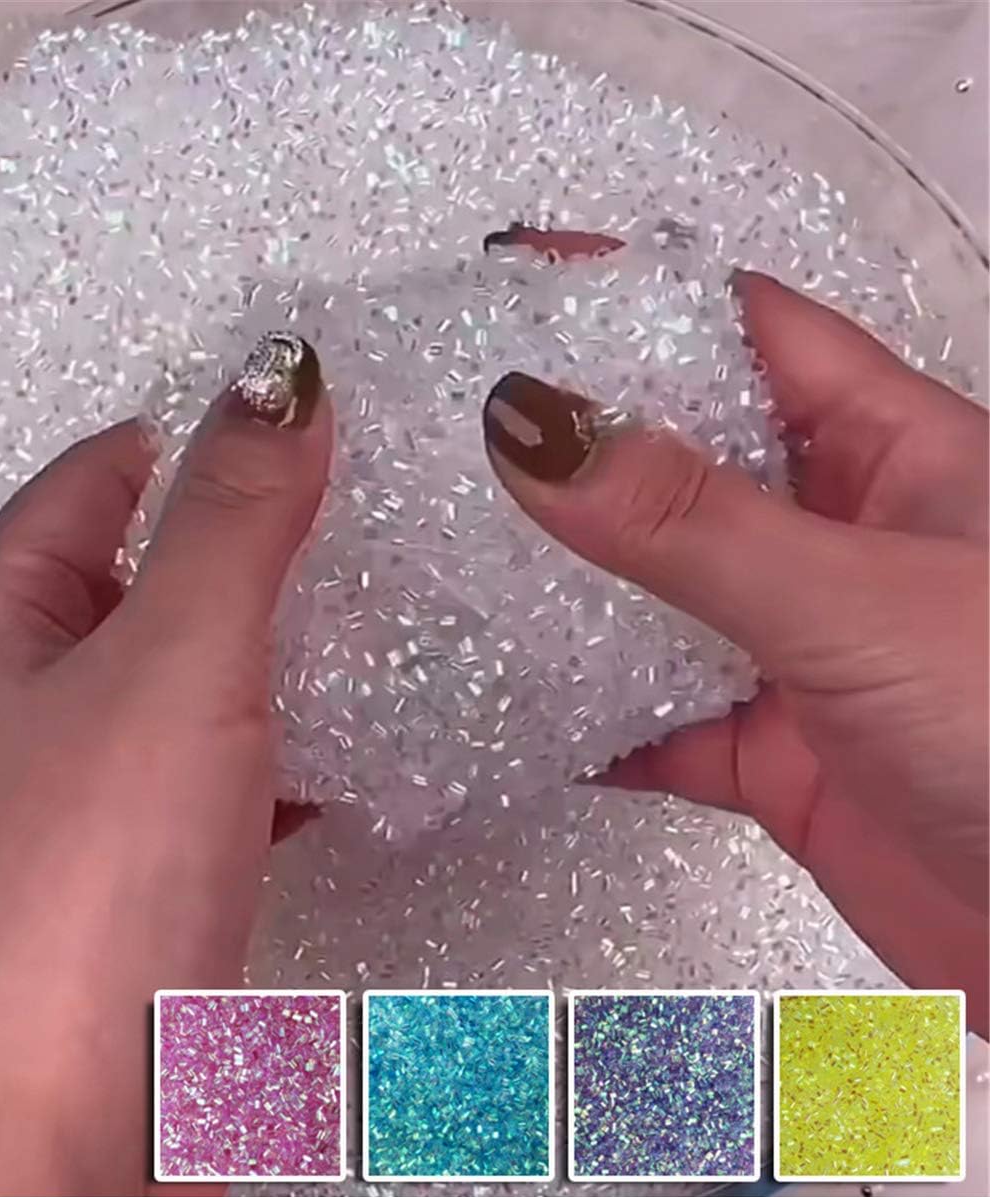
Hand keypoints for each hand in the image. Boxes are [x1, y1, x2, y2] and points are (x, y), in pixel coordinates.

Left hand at [0, 341, 331, 1195]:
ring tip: (382, 609)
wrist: (44, 1139)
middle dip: (243, 541)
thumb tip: (283, 377)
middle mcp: (20, 711)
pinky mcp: (137, 884)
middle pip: (143, 581)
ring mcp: (79, 804)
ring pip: (189, 685)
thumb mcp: (172, 664)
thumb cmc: (79, 884)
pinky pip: (220, 779)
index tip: (292, 408)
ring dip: (273, 648)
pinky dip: (286, 751)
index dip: (184, 433)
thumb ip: (234, 522)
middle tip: (359, 505)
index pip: (90, 484)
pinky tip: (364, 748)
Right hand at [483, 230, 988, 1033]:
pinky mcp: (778, 755)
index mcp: (897, 456)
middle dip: (582, 442)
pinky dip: (591, 723)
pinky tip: (515, 712)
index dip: (638, 298)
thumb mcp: (850, 601)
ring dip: (572, 586)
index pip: (747, 333)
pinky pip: (659, 722)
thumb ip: (689, 522)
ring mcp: (805, 650)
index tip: (522, 282)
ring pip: (661, 595)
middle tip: (461, 419)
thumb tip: (534, 426)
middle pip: (687, 461)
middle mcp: (844, 542)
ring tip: (458, 551)